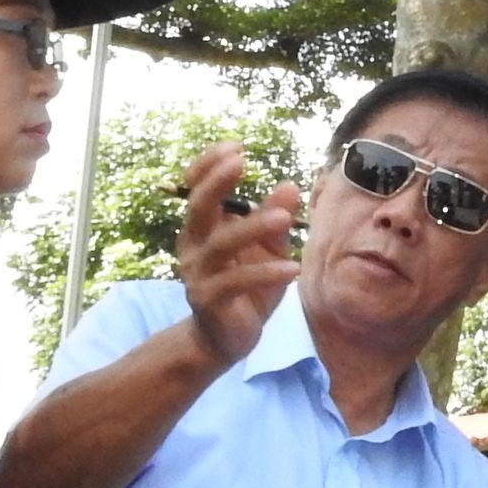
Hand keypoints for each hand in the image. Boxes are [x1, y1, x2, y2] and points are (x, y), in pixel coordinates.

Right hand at [175, 143, 300, 364]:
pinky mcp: (209, 300)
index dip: (209, 165)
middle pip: (198, 206)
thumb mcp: (267, 250)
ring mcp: (198, 274)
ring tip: (283, 218)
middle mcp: (194, 246)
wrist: (225, 341)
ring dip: (251, 227)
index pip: (195, 187)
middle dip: (216, 181)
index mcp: (203, 228)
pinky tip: (293, 269)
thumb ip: (275, 220)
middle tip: (242, 162)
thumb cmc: (247, 288)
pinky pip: (237, 283)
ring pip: (220, 244)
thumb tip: (289, 185)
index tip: (237, 146)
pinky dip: (265, 274)